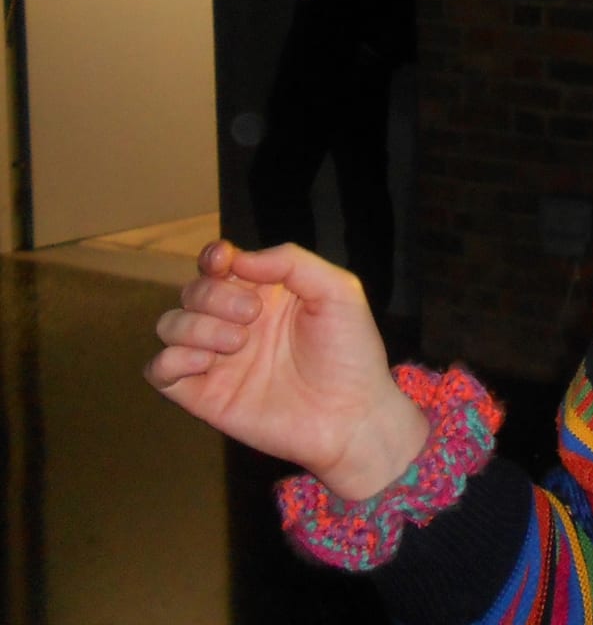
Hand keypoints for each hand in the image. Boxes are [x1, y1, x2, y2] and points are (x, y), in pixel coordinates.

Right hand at [146, 241, 427, 500]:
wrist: (351, 417)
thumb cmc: (351, 353)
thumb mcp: (338, 291)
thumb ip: (292, 262)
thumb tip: (238, 258)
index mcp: (266, 294)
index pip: (219, 265)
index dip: (212, 258)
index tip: (221, 261)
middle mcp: (236, 323)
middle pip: (193, 291)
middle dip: (213, 295)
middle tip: (251, 314)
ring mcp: (217, 359)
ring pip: (170, 325)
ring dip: (195, 325)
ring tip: (238, 342)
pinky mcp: (204, 395)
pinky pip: (159, 371)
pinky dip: (170, 359)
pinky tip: (206, 361)